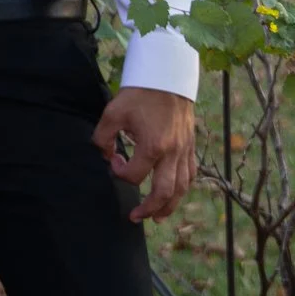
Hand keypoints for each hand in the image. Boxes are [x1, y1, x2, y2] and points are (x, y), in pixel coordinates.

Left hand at [95, 85, 195, 220]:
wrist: (168, 78)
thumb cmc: (140, 94)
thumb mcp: (113, 112)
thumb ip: (103, 136)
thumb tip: (104, 155)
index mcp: (153, 146)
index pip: (134, 174)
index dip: (119, 172)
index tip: (113, 160)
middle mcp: (172, 153)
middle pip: (164, 192)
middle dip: (149, 208)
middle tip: (135, 216)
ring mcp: (185, 151)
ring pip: (182, 188)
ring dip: (169, 206)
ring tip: (157, 217)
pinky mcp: (191, 147)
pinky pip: (190, 175)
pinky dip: (183, 188)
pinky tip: (174, 195)